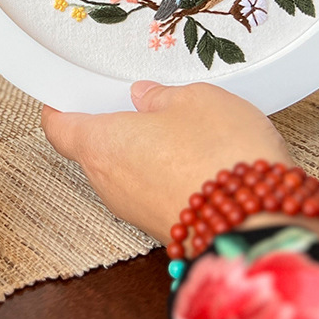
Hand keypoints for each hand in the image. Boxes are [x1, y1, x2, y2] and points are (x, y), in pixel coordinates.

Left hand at [41, 80, 293, 244]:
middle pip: (95, 150)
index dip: (61, 106)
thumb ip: (162, 96)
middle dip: (115, 125)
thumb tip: (147, 97)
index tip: (68, 92)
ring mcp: (136, 211)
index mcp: (102, 144)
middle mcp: (110, 183)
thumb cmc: (219, 154)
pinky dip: (166, 172)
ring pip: (127, 171)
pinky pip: (154, 191)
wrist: (258, 221)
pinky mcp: (164, 226)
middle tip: (138, 99)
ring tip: (179, 122)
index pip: (60, 128)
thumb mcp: (195, 99)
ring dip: (144, 150)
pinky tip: (198, 153)